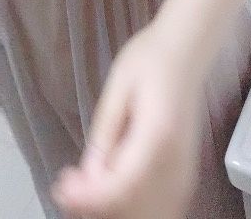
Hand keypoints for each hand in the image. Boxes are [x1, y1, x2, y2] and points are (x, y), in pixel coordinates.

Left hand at [50, 20, 204, 218]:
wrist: (188, 47)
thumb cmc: (152, 57)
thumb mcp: (119, 84)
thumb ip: (105, 130)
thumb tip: (89, 173)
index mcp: (158, 135)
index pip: (122, 185)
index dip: (89, 196)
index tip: (62, 186)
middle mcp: (177, 160)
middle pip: (135, 206)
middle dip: (98, 203)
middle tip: (70, 184)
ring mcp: (186, 169)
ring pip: (150, 211)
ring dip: (116, 207)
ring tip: (88, 185)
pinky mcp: (186, 170)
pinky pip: (162, 204)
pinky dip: (136, 206)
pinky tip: (114, 188)